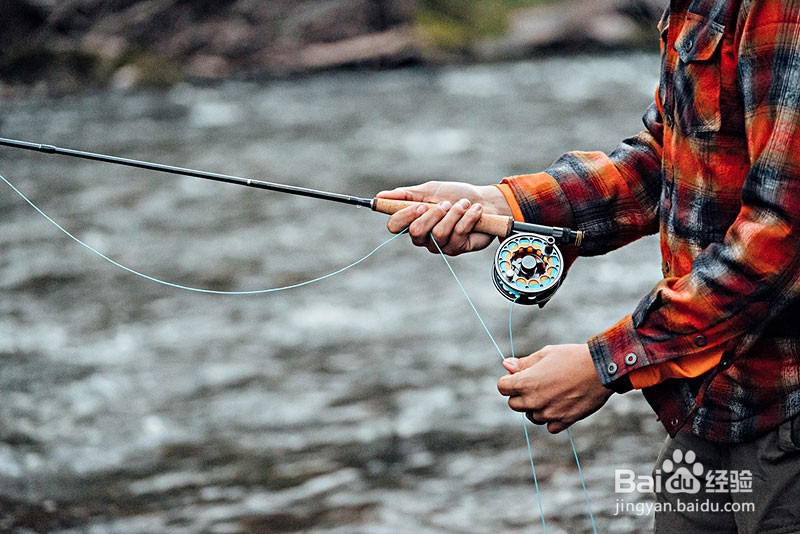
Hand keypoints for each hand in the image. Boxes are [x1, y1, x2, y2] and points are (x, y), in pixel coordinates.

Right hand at [375, 181, 511, 255]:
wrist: (486, 201)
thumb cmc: (456, 195)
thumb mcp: (430, 190)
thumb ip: (406, 194)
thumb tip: (380, 196)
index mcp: (413, 221)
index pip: (394, 226)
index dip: (404, 217)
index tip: (420, 205)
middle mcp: (424, 237)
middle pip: (415, 232)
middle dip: (433, 214)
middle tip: (446, 204)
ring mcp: (440, 245)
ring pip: (438, 234)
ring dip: (454, 214)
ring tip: (464, 204)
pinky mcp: (457, 248)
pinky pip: (457, 234)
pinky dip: (468, 218)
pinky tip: (475, 211)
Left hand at [497, 344, 612, 433]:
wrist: (601, 369)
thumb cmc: (572, 357)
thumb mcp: (545, 354)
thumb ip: (524, 363)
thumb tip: (506, 365)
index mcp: (525, 382)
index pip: (502, 388)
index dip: (509, 381)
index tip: (520, 376)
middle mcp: (534, 401)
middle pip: (514, 404)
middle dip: (520, 395)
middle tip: (537, 384)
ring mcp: (548, 413)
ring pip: (531, 416)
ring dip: (536, 407)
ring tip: (551, 393)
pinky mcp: (564, 421)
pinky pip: (549, 426)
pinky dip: (552, 418)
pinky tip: (561, 405)